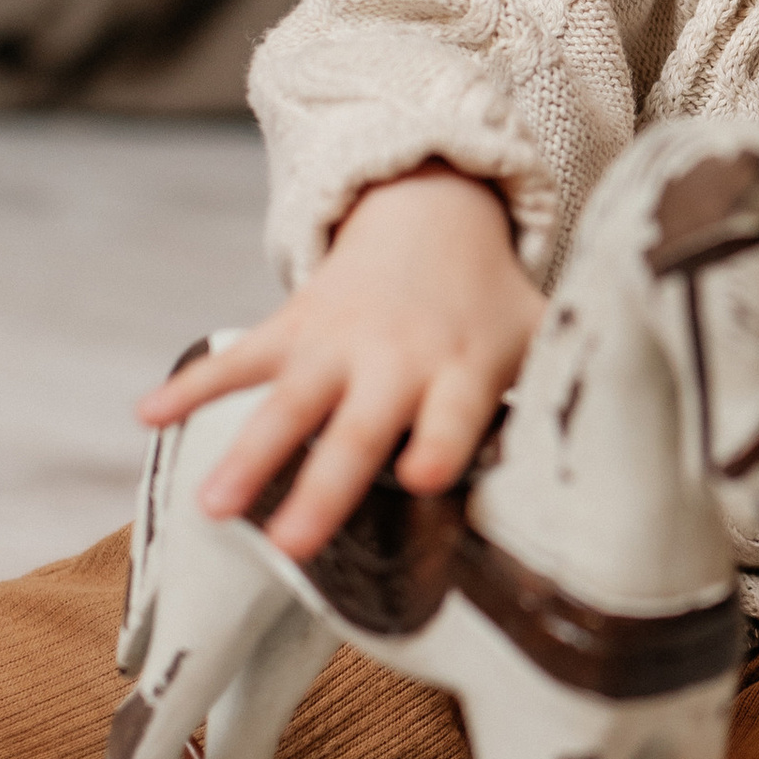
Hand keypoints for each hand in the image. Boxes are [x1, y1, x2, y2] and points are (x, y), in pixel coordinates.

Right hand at [137, 166, 544, 563]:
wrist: (436, 211)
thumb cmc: (493, 305)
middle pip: (359, 428)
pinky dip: (193, 386)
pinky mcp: (295, 326)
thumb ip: (564, 399)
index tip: (419, 478)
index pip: (453, 414)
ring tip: (211, 507)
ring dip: (246, 451)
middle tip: (293, 546)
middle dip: (326, 484)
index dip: (438, 444)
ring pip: (288, 402)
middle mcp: (396, 359)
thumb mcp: (541, 338)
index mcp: (461, 370)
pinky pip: (239, 357)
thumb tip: (611, 480)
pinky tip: (147, 418)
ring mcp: (338, 342)